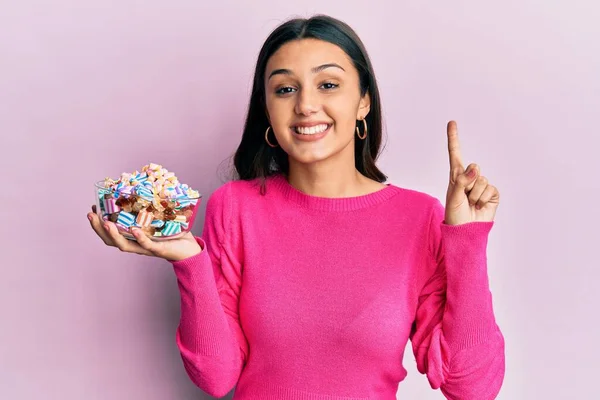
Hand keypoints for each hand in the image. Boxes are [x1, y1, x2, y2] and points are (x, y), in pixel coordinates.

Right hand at [87, 205, 201, 260]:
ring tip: (106, 223)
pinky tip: (133, 230)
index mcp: (133, 237)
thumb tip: (145, 183)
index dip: (99, 222)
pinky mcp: (159, 249)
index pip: (110, 232)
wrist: (190, 248)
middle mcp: (136, 244)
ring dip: (113, 234)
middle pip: (111, 240)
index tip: (92, 209)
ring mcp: (146, 248)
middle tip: (91, 215)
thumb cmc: (173, 232)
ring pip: (124, 245)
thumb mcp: (158, 218)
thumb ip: (149, 205)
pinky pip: (146, 245)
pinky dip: (139, 238)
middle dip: (98, 228)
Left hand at [444, 120, 499, 225]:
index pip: (455, 154)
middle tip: (464, 197)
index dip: (454, 138)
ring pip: (482, 180)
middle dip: (469, 183)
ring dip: (475, 195)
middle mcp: (469, 178)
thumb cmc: (455, 215)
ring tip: (471, 204)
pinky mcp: (492, 193)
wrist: (466, 231)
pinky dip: (484, 199)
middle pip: (474, 168)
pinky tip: (480, 206)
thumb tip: (475, 168)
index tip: (452, 122)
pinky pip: (491, 189)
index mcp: (456, 176)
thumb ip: (462, 181)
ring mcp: (481, 185)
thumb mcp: (453, 198)